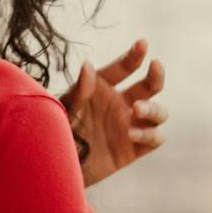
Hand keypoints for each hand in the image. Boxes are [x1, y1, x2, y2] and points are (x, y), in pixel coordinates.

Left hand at [59, 38, 167, 187]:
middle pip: (149, 86)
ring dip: (153, 107)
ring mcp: (130, 125)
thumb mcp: (62, 109)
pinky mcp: (134, 149)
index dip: (134, 56)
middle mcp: (120, 104)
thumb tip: (88, 65)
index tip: (142, 44)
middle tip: (155, 67)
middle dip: (156, 76)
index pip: (123, 68)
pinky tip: (132, 134)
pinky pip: (156, 137)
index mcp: (101, 88)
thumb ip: (78, 91)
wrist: (53, 168)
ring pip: (158, 111)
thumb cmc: (54, 133)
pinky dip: (150, 134)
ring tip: (137, 109)